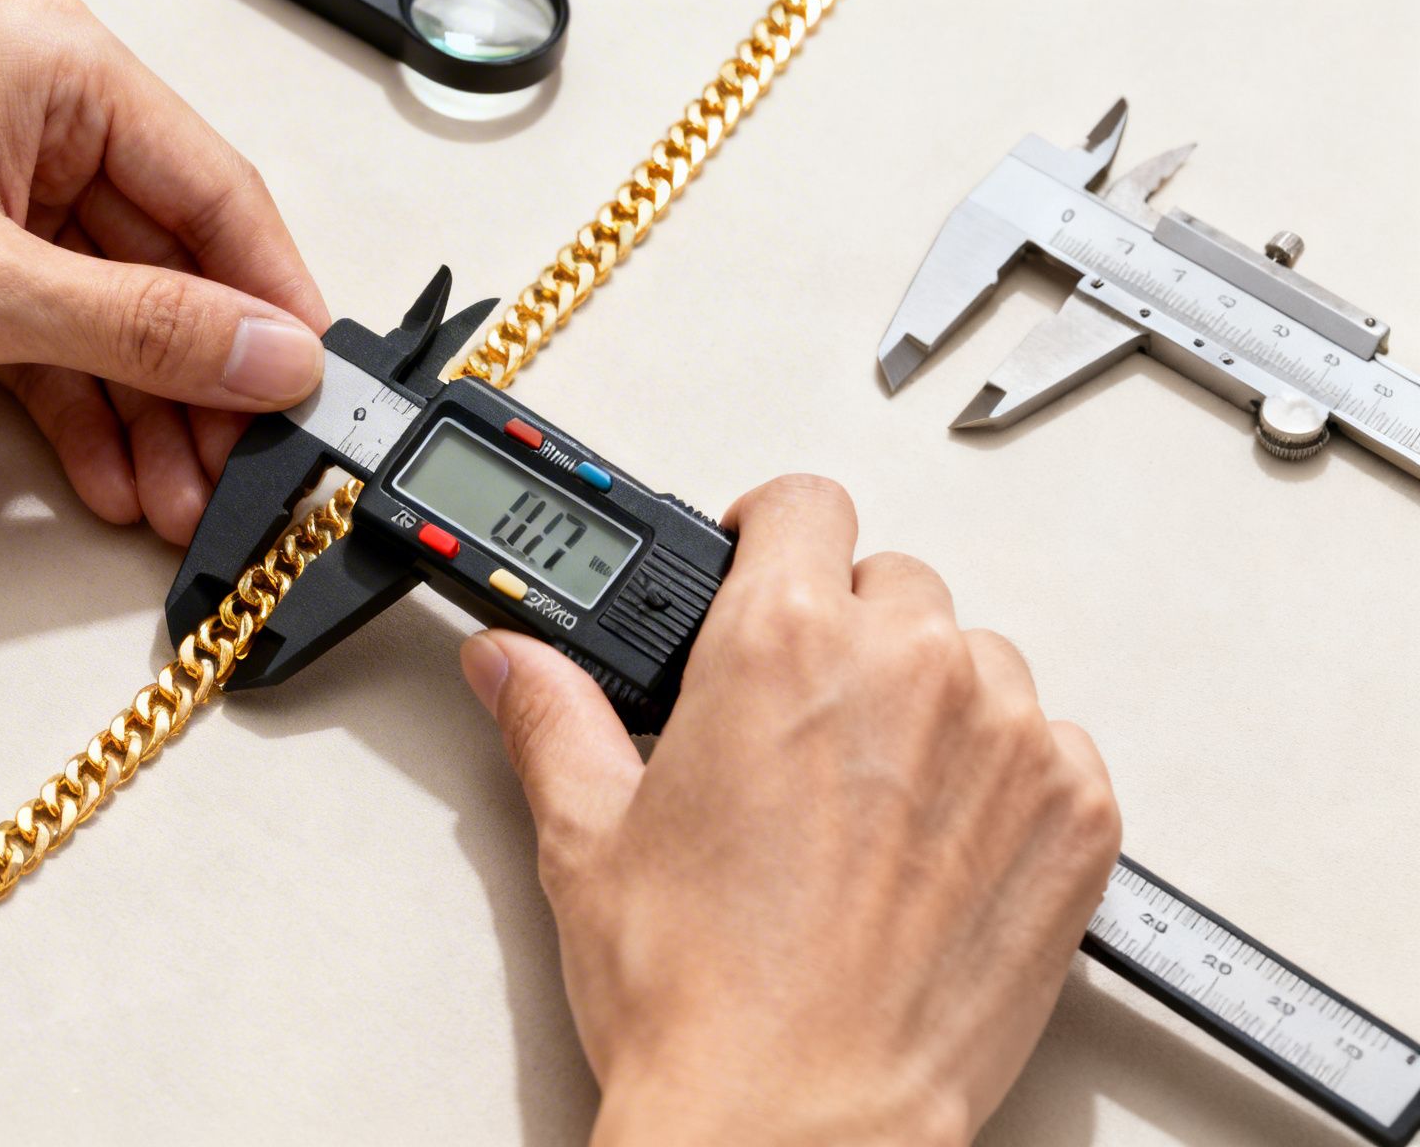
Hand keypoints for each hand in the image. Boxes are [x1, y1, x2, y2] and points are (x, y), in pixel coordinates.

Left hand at [0, 0, 327, 543]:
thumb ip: (149, 329)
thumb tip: (268, 352)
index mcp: (51, 67)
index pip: (213, 186)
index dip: (271, 295)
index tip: (311, 379)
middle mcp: (31, 119)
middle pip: (168, 261)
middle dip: (203, 377)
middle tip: (248, 459)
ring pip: (114, 313)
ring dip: (148, 410)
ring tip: (181, 494)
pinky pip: (55, 338)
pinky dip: (83, 407)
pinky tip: (113, 471)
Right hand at [459, 475, 1120, 1144]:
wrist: (797, 1121)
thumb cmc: (698, 996)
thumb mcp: (589, 837)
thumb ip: (554, 716)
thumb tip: (514, 662)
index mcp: (780, 644)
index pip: (802, 503)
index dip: (767, 534)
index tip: (757, 571)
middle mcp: (907, 669)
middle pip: (888, 582)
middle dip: (838, 631)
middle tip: (790, 723)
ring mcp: (1007, 740)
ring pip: (973, 659)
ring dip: (924, 700)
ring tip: (859, 799)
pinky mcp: (1075, 816)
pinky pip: (1050, 742)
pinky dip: (1001, 774)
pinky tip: (929, 844)